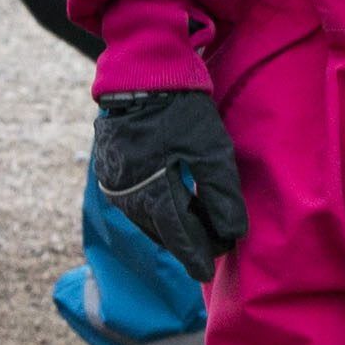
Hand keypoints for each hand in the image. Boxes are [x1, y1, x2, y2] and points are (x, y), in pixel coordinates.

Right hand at [92, 88, 245, 281]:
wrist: (141, 73)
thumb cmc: (180, 108)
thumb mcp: (210, 148)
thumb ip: (221, 192)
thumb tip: (234, 232)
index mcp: (150, 189)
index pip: (177, 233)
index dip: (196, 253)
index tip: (209, 272)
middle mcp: (125, 192)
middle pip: (159, 229)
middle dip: (185, 243)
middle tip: (210, 253)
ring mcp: (113, 180)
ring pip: (144, 218)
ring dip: (169, 229)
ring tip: (193, 237)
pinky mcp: (110, 168)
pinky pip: (133, 202)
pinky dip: (154, 211)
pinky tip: (169, 211)